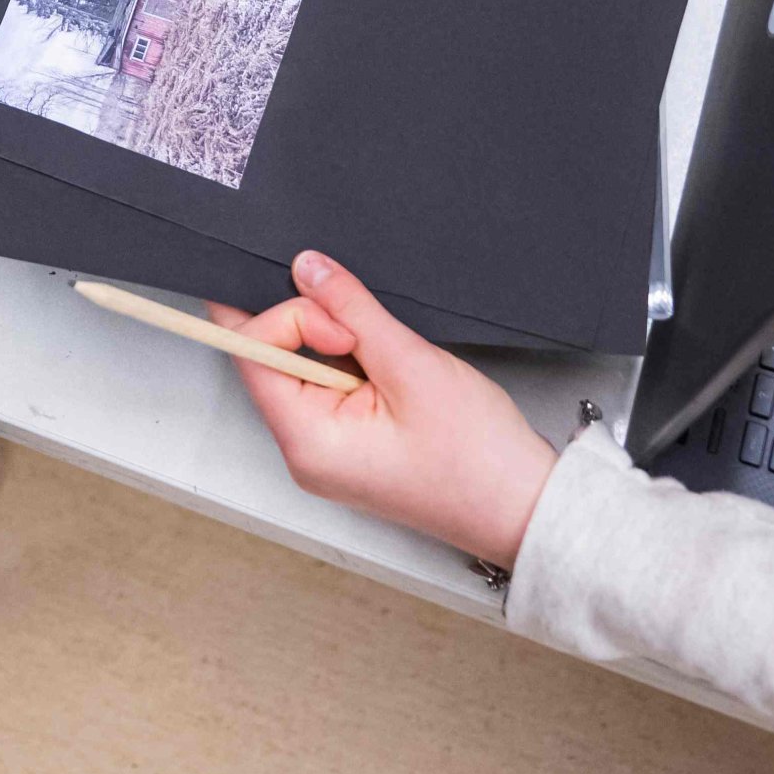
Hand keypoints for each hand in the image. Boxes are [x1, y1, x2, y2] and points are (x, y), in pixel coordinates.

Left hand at [210, 251, 560, 570]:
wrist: (521, 505)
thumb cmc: (476, 459)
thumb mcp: (411, 365)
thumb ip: (352, 308)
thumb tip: (308, 267)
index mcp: (307, 441)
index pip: (252, 354)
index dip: (288, 315)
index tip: (340, 314)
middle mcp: (306, 451)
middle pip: (272, 358)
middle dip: (315, 326)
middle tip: (369, 333)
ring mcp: (327, 450)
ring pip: (305, 367)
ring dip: (341, 346)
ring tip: (390, 359)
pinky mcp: (349, 443)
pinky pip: (330, 386)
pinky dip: (355, 364)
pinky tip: (389, 370)